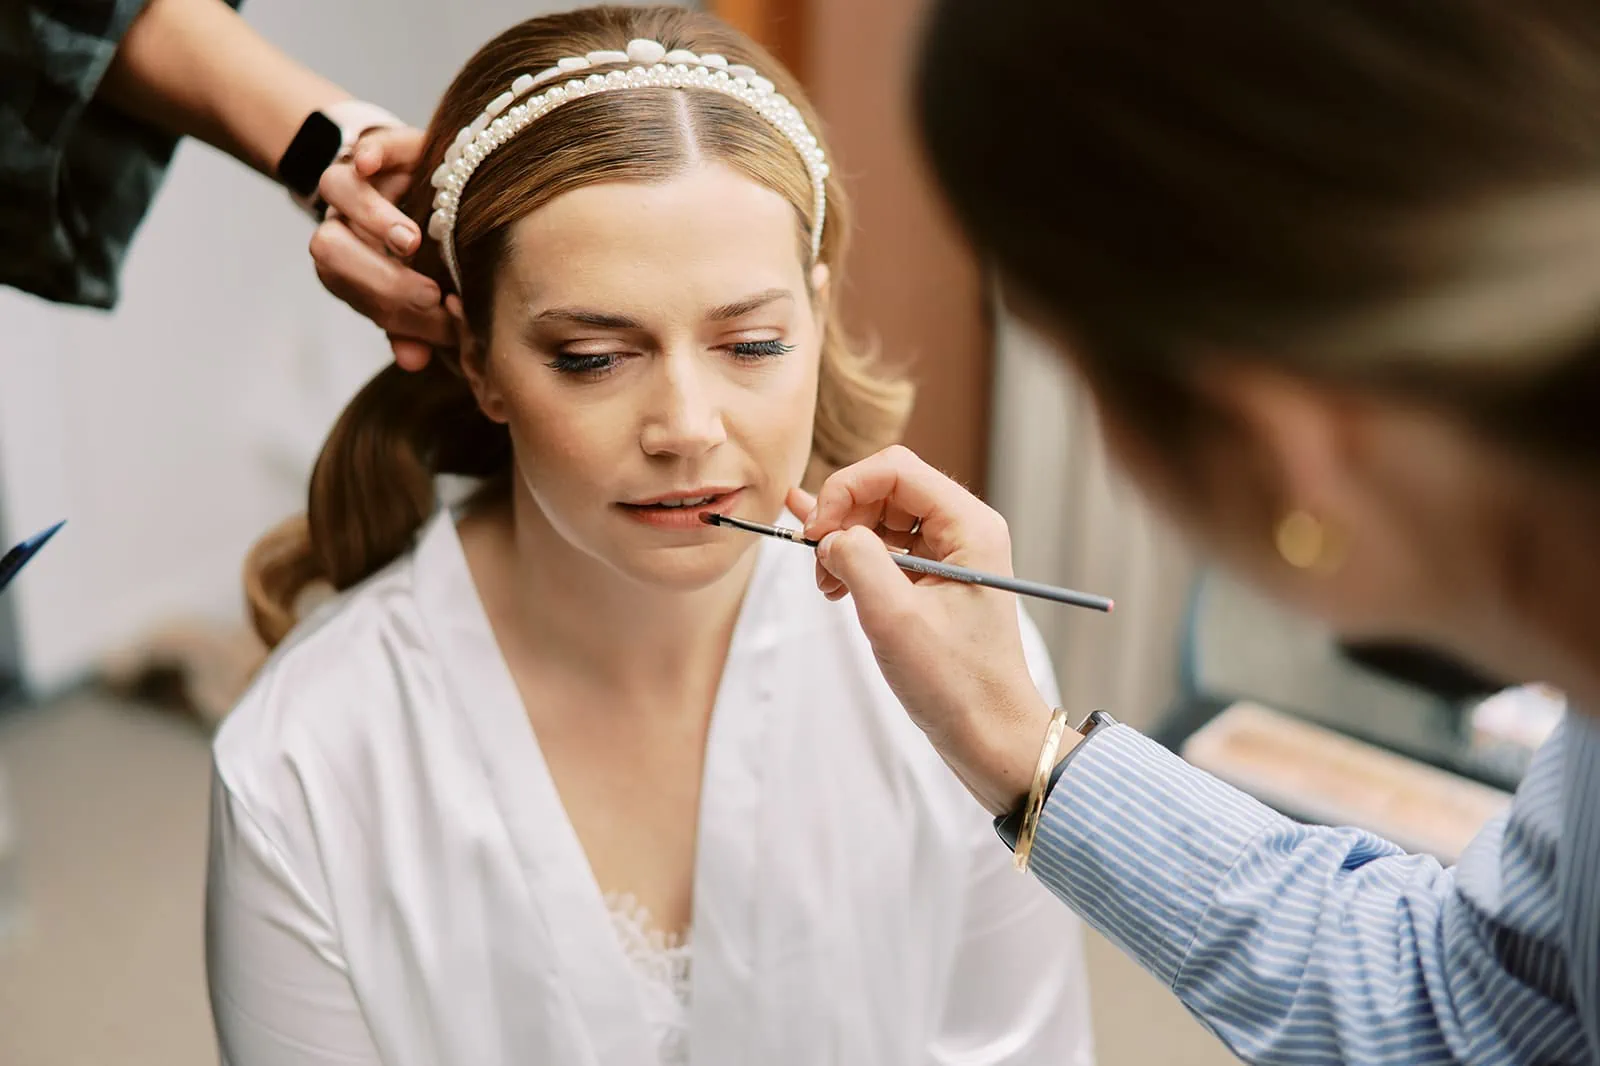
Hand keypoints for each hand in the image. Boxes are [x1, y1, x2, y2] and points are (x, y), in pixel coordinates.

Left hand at [309, 127, 453, 370]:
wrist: (431, 189)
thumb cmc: (432, 256)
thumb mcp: (425, 295)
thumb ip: (415, 327)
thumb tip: (413, 361)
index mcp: (351, 265)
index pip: (353, 293)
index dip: (394, 314)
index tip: (441, 322)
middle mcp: (345, 223)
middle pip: (329, 249)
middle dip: (378, 278)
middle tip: (430, 294)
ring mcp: (360, 182)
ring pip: (338, 191)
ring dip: (370, 220)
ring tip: (412, 243)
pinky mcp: (384, 146)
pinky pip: (369, 145)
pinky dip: (370, 152)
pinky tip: (372, 164)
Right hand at [788, 446, 1064, 814]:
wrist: (988, 734)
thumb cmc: (954, 683)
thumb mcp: (894, 618)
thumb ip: (857, 560)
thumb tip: (830, 536)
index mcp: (971, 526)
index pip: (895, 470)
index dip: (846, 490)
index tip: (817, 535)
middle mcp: (965, 530)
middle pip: (887, 488)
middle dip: (844, 516)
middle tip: (817, 563)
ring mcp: (951, 554)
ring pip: (883, 517)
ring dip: (846, 540)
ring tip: (826, 585)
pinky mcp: (936, 579)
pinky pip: (889, 548)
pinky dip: (857, 559)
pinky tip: (830, 577)